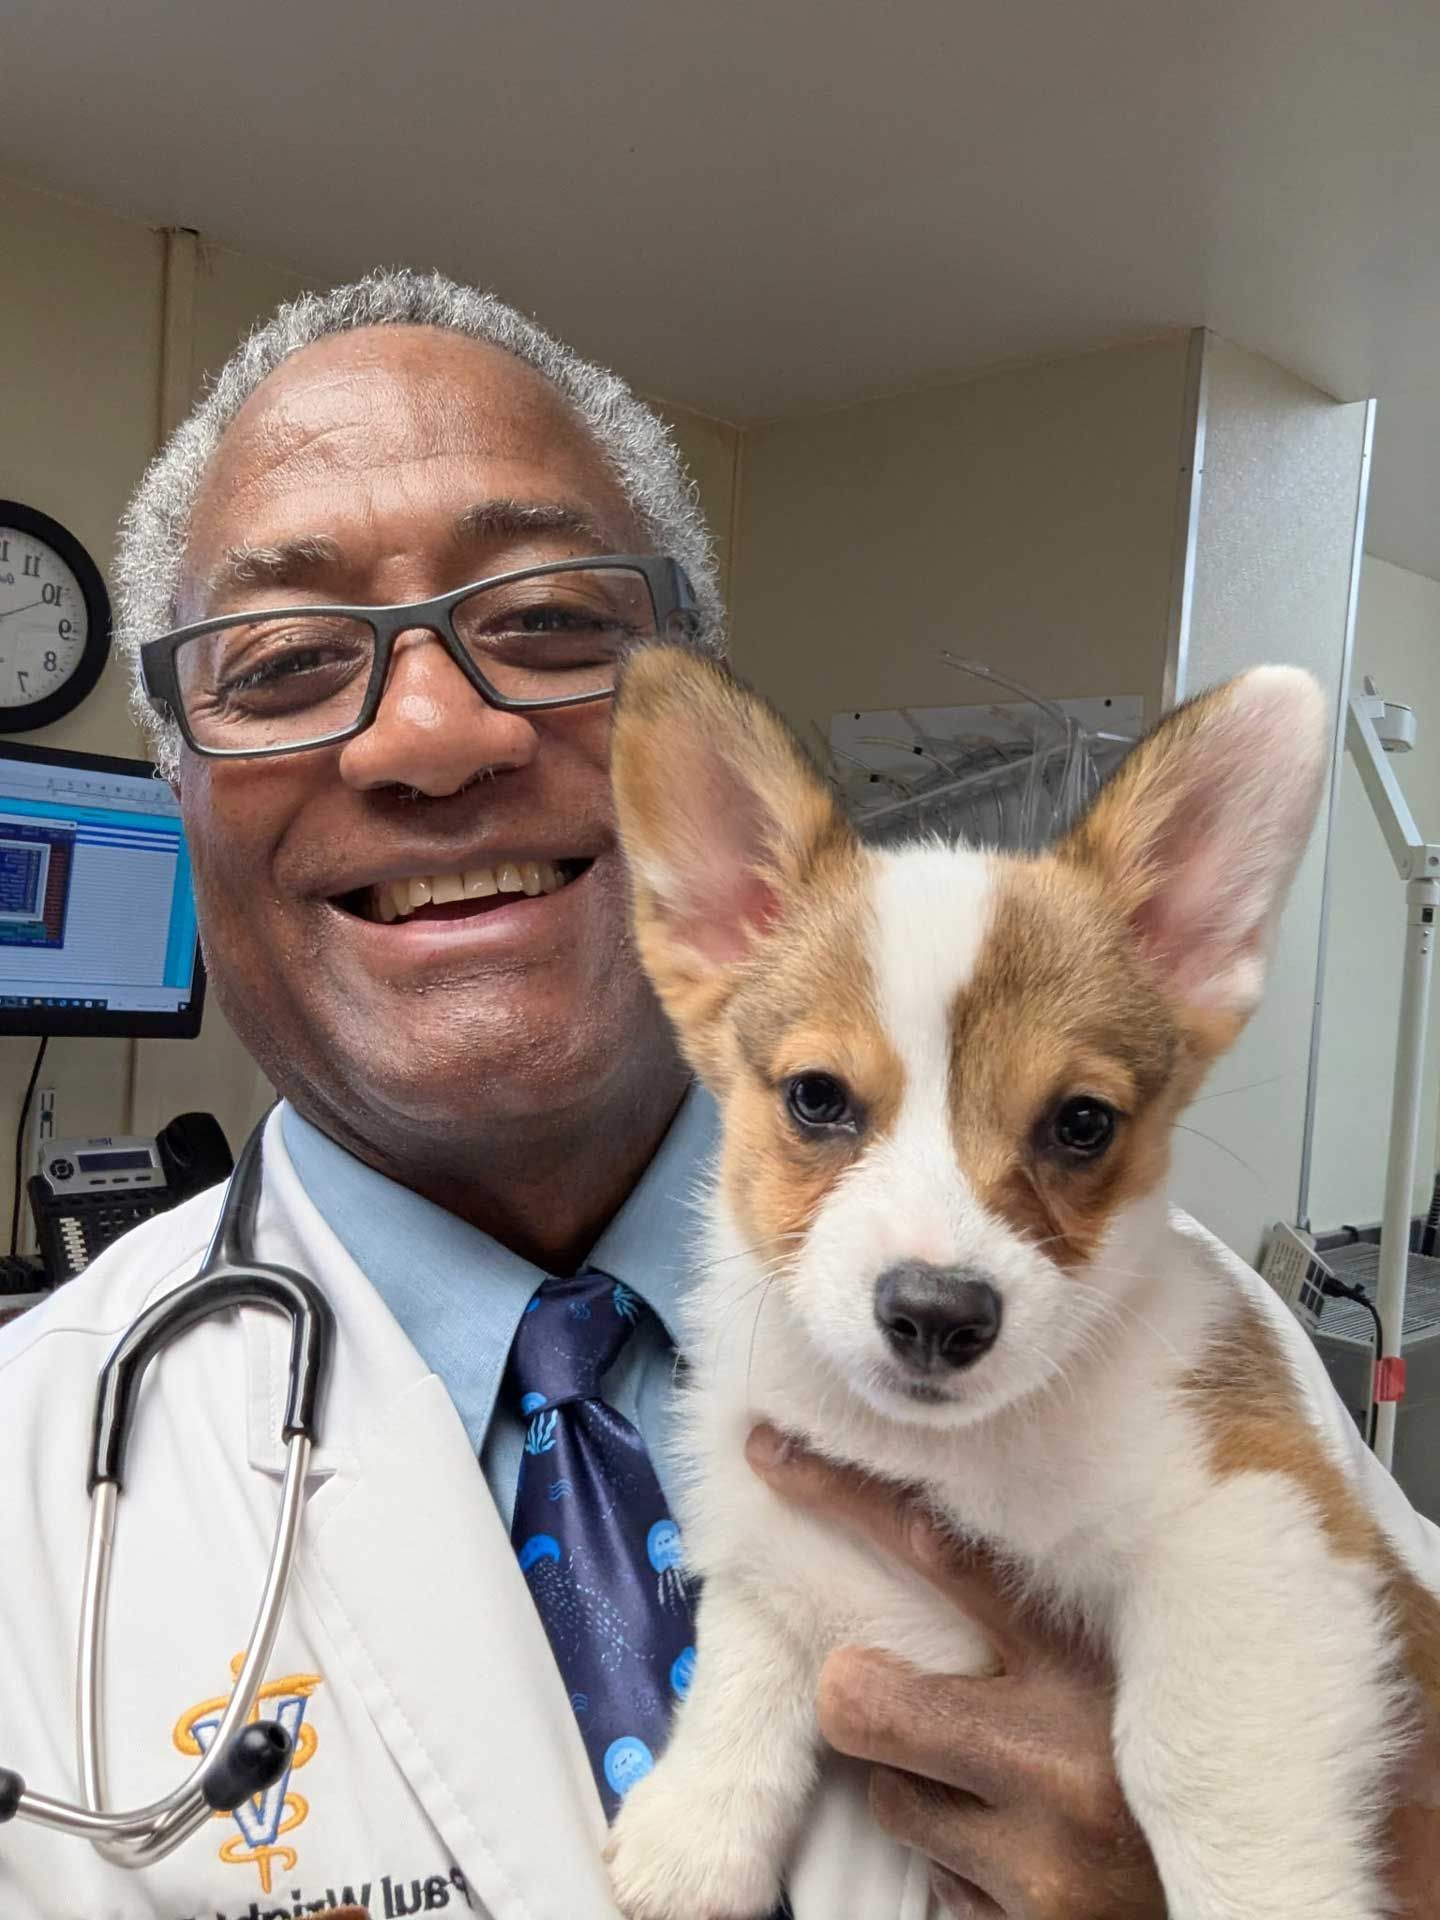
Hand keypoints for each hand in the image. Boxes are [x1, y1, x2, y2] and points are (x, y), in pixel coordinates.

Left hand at [746, 1426, 1163, 1918]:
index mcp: (1090, 1666)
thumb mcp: (1135, 1671)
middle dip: (860, 1693)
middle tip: (895, 1689)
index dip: (845, 1497)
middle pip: (860, 1696)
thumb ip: (1049, 1619)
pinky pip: (932, 1879)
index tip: (773, 1453)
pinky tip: (1026, 1857)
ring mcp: (1034, 1856)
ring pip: (888, 1793)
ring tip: (1005, 1789)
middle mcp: (1058, 1756)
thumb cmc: (1181, 1769)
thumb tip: (935, 1541)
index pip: (943, 1554)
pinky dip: (961, 1868)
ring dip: (924, 1789)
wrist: (1255, 1905)